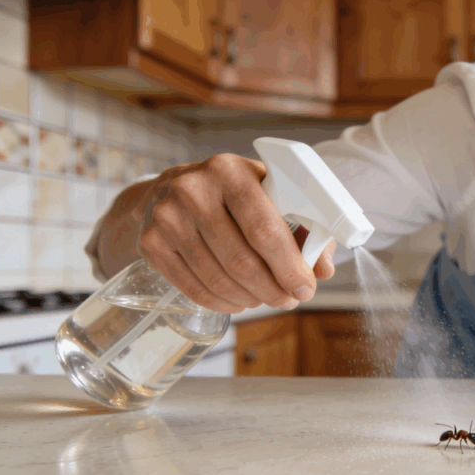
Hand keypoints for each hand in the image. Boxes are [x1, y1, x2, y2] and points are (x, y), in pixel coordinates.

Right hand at [133, 154, 336, 313]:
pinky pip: (194, 288)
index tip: (306, 287)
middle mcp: (193, 190)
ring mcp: (167, 217)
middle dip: (273, 288)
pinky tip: (239, 301)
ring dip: (251, 298)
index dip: (289, 266)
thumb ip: (303, 227)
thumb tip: (324, 268)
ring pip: (218, 278)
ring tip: (266, 299)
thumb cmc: (233, 194)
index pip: (264, 229)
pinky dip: (223, 302)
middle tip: (289, 300)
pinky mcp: (150, 243)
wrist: (170, 189)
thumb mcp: (269, 193)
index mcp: (230, 171)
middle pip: (241, 260)